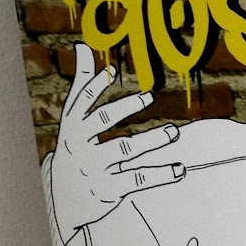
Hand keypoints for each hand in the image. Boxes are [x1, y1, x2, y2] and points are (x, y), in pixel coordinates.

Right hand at [47, 44, 184, 245]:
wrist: (65, 201)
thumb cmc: (75, 150)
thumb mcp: (73, 121)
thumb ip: (82, 86)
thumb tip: (82, 45)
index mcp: (70, 127)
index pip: (79, 102)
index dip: (93, 87)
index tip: (111, 72)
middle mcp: (79, 146)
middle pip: (103, 123)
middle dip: (125, 108)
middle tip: (149, 96)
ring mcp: (94, 168)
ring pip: (125, 150)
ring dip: (151, 140)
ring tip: (174, 132)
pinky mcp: (109, 189)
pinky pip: (138, 178)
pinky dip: (161, 173)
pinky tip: (180, 169)